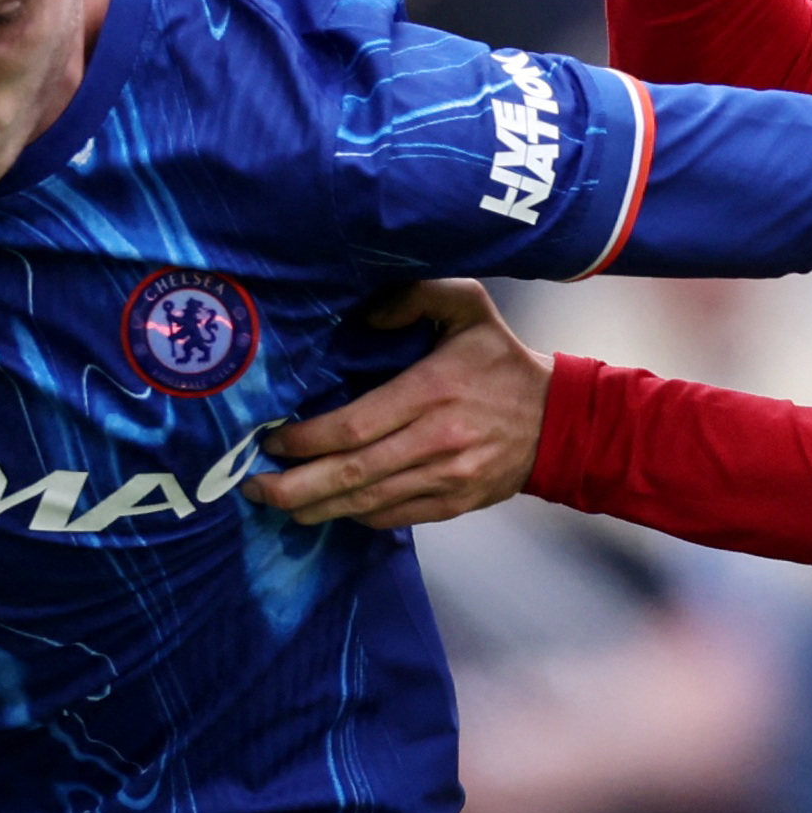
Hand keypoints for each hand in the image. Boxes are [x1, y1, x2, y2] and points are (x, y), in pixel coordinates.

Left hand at [254, 280, 550, 529]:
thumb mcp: (469, 306)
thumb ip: (416, 294)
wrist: (558, 421)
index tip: (272, 440)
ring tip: (278, 504)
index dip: (307, 440)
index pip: (355, 425)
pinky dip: (356, 517)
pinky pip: (394, 518)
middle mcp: (437, 440)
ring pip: (368, 504)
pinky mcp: (454, 504)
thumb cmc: (501, 360)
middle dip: (295, 487)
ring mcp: (447, 478)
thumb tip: (363, 313)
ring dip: (316, 509)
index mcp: (432, 390)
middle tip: (253, 489)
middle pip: (353, 474)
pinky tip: (327, 510)